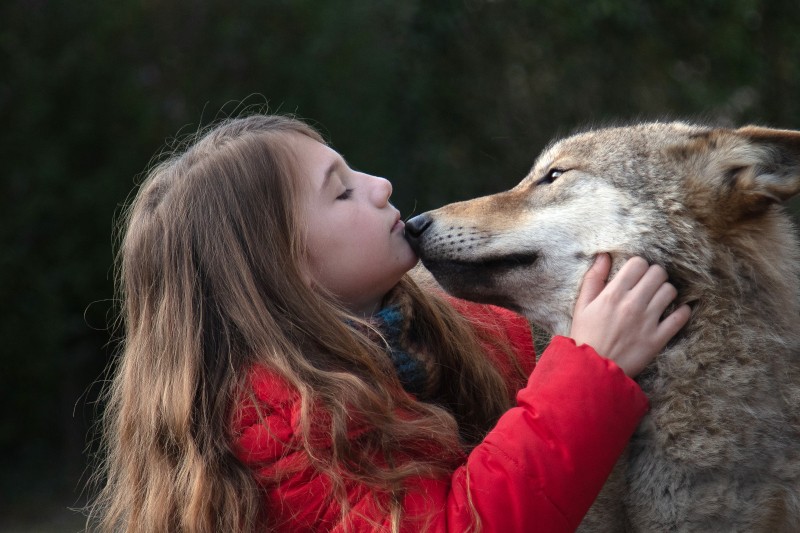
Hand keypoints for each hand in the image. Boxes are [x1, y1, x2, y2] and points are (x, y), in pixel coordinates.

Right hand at [570, 254, 690, 376]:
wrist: (592, 370)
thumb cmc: (585, 336)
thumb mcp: (582, 305)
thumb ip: (594, 278)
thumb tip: (604, 255)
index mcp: (613, 294)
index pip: (638, 263)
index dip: (638, 266)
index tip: (635, 275)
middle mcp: (633, 304)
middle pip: (658, 273)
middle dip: (654, 275)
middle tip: (649, 285)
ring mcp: (647, 321)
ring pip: (670, 291)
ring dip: (666, 291)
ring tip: (658, 298)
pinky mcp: (658, 339)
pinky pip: (680, 318)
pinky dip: (682, 312)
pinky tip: (675, 312)